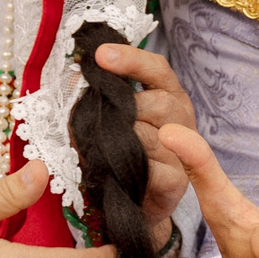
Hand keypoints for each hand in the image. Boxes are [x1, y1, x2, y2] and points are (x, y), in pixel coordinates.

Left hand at [91, 42, 194, 245]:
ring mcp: (182, 151)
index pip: (156, 69)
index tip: (100, 54)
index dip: (131, 59)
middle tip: (101, 122)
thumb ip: (103, 98)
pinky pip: (154, 168)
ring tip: (101, 149)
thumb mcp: (112, 119)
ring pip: (153, 135)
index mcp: (168, 95)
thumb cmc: (122, 153)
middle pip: (158, 102)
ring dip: (121, 142)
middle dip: (125, 110)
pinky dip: (132, 168)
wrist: (132, 203)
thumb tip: (76, 78)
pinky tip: (116, 170)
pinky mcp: (177, 181)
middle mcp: (181, 118)